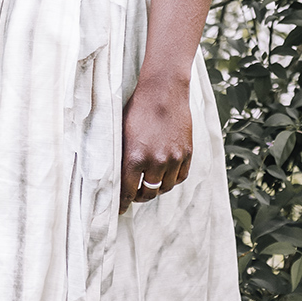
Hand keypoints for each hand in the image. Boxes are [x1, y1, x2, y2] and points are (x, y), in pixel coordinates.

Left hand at [119, 76, 192, 211]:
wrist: (163, 91)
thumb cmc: (137, 109)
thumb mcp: (121, 134)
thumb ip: (121, 158)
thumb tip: (115, 178)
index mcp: (134, 158)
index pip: (127, 192)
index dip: (122, 204)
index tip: (119, 210)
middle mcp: (155, 162)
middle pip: (148, 193)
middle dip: (139, 196)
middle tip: (134, 194)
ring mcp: (174, 158)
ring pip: (165, 187)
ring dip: (156, 189)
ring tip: (150, 184)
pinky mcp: (187, 153)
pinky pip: (180, 177)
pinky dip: (172, 180)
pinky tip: (165, 175)